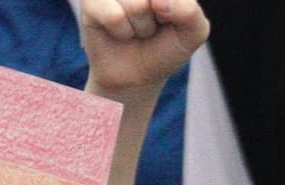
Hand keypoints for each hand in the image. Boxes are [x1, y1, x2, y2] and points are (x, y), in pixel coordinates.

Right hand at [76, 0, 206, 97]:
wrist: (135, 76)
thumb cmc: (165, 47)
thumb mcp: (193, 32)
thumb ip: (190, 12)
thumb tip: (159, 1)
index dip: (174, 10)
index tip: (169, 17)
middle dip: (159, 18)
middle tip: (152, 25)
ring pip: (136, 6)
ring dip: (140, 28)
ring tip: (136, 29)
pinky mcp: (90, 1)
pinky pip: (114, 16)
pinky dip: (122, 32)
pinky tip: (120, 32)